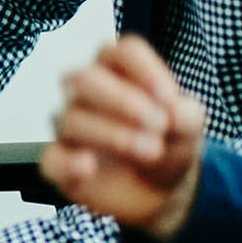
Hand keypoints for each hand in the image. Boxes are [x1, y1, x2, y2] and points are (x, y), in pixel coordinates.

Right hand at [42, 37, 207, 241]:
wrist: (160, 190)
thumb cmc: (168, 143)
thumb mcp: (189, 128)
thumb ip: (185, 115)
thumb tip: (170, 112)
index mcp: (119, 70)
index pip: (122, 52)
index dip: (145, 70)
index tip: (169, 98)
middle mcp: (87, 92)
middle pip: (85, 78)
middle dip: (122, 100)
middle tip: (158, 125)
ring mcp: (70, 126)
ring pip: (71, 118)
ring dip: (112, 134)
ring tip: (150, 151)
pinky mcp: (61, 163)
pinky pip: (52, 159)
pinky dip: (68, 162)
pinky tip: (89, 167)